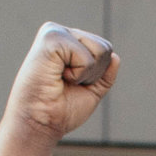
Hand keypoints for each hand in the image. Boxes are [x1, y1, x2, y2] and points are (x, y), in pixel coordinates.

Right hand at [1, 22, 117, 142]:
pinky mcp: (51, 39)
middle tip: (67, 83)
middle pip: (105, 48)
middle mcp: (60, 32)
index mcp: (67, 41)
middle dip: (94, 73)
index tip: (71, 84)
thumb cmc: (60, 110)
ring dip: (86, 74)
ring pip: (100, 50)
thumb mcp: (91, 91)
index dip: (96, 75)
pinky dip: (78, 74)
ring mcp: (54, 33)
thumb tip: (116, 56)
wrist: (40, 122)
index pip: (104, 49)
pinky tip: (58, 76)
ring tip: (62, 78)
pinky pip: (86, 57)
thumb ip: (104, 74)